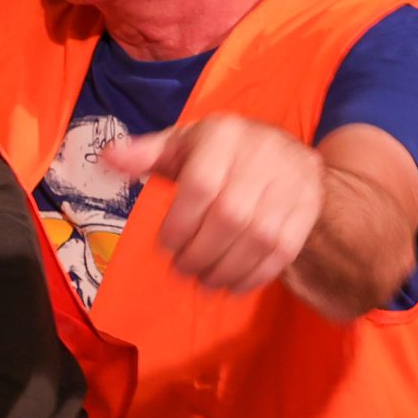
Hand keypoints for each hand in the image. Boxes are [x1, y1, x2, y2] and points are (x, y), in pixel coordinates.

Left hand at [100, 115, 324, 295]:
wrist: (282, 152)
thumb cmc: (217, 151)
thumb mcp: (181, 144)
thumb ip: (145, 154)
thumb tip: (107, 158)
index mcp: (224, 134)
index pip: (201, 185)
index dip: (180, 222)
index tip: (165, 245)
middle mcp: (263, 153)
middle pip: (231, 215)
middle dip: (202, 251)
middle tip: (183, 269)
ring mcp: (293, 180)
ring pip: (261, 236)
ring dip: (228, 268)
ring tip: (205, 280)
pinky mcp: (310, 206)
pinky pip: (286, 248)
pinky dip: (256, 273)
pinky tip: (234, 283)